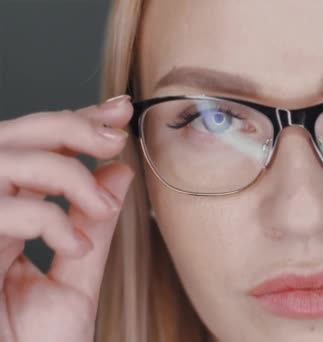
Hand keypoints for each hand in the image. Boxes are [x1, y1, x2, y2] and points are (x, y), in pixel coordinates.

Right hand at [0, 95, 133, 341]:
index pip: (38, 150)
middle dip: (66, 126)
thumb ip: (95, 227)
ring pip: (1, 161)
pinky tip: (72, 244)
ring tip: (98, 203)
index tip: (117, 112)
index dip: (74, 123)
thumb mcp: (77, 280)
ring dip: (60, 170)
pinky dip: (44, 218)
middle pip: (10, 137)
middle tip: (114, 137)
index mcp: (10, 217)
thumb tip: (119, 172)